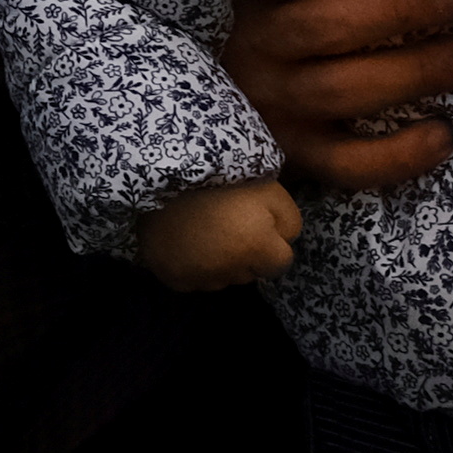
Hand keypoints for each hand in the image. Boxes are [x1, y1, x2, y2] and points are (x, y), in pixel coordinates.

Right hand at [141, 176, 301, 290]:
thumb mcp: (271, 189)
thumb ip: (290, 221)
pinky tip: (186, 242)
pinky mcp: (171, 277)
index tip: (257, 226)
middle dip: (246, 255)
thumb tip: (285, 243)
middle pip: (249, 274)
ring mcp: (197, 277)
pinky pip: (192, 281)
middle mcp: (228, 271)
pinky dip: (192, 267)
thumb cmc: (221, 177)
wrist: (162, 172)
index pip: (280, 264)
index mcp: (255, 248)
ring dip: (219, 263)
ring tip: (205, 232)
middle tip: (229, 225)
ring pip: (220, 279)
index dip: (272, 244)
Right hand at [221, 0, 452, 194]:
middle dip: (399, 10)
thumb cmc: (275, 19)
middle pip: (323, 28)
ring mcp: (272, 105)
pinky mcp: (294, 153)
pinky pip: (344, 162)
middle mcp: (254, 49)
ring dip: (415, 72)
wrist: (224, 106)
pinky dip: (396, 155)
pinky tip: (444, 136)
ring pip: (340, 90)